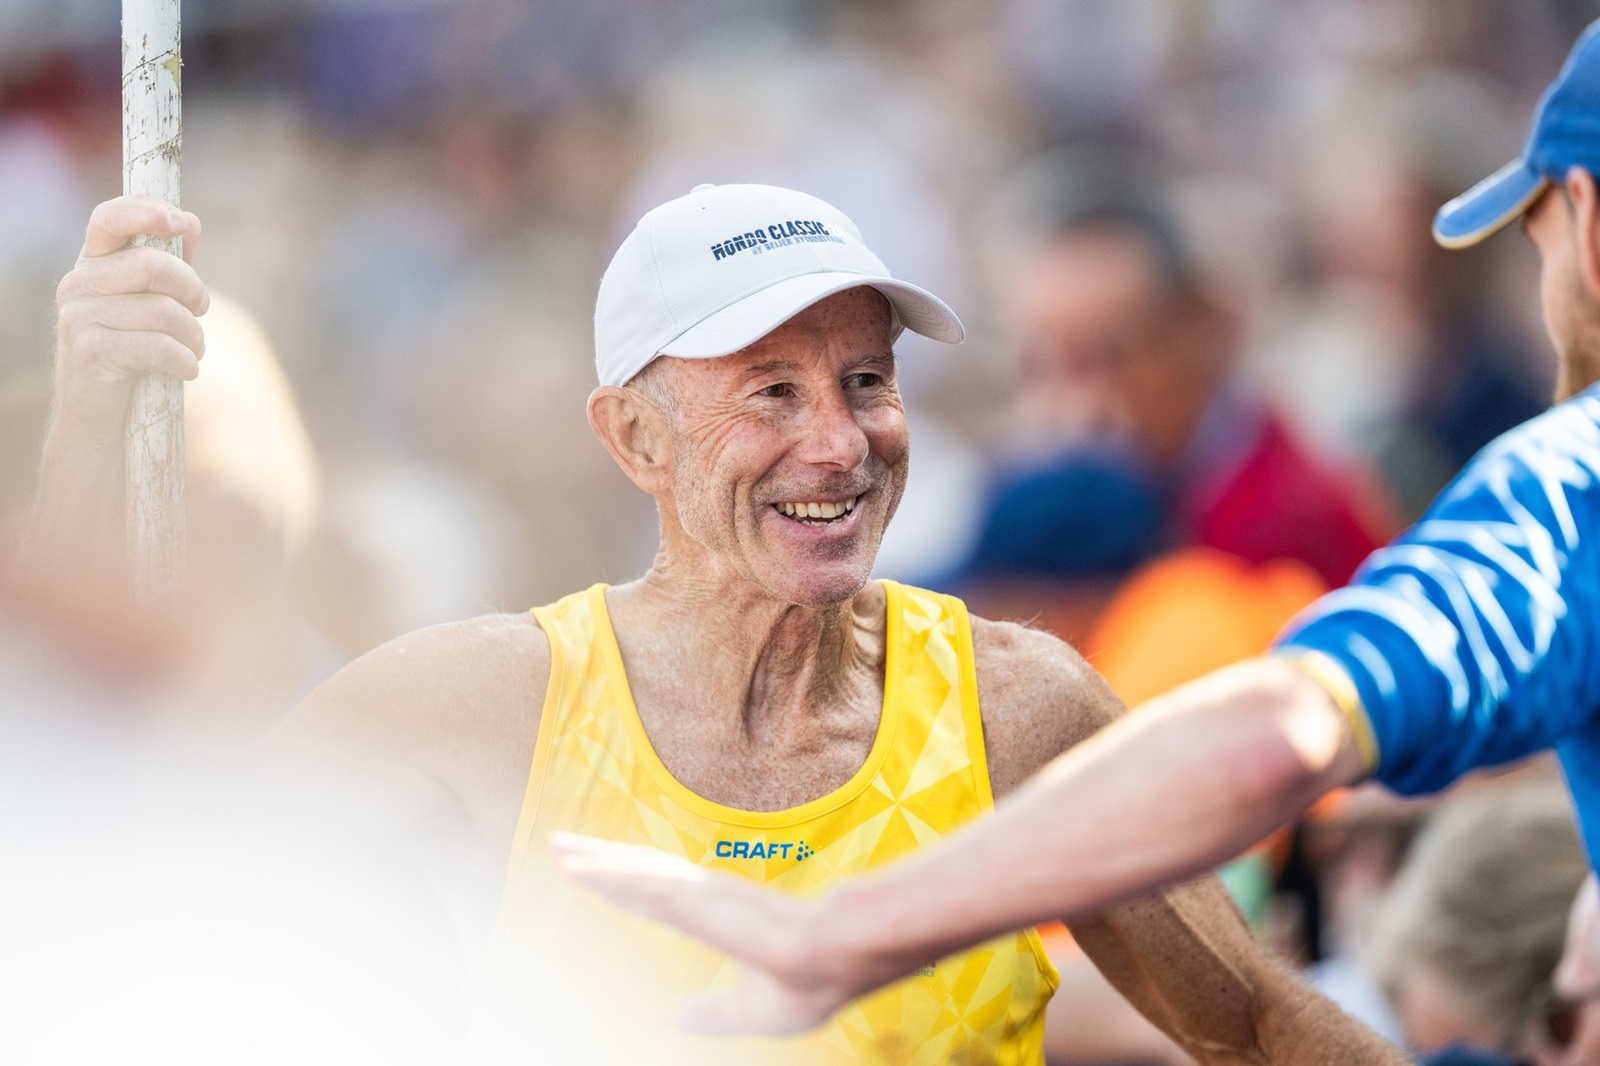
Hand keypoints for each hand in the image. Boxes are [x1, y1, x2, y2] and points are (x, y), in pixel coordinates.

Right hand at [53, 195, 208, 439]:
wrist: (102, 413)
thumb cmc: (134, 349)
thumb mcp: (151, 301)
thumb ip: (169, 262)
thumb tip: (188, 221)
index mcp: (92, 262)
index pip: (110, 218)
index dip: (146, 212)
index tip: (181, 222)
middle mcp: (78, 283)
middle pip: (154, 265)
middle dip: (194, 291)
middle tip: (201, 310)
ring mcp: (78, 316)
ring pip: (163, 311)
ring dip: (194, 336)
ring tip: (194, 349)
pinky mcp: (90, 351)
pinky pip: (158, 347)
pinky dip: (185, 361)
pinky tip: (187, 370)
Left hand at [550, 831, 864, 1035]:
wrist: (839, 958)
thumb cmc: (811, 981)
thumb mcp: (750, 1011)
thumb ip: (711, 1013)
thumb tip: (674, 1018)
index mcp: (715, 916)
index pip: (655, 897)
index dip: (622, 884)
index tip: (590, 871)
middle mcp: (701, 896)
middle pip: (638, 873)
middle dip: (599, 860)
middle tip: (559, 845)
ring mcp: (698, 894)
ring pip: (634, 872)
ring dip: (594, 860)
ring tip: (557, 847)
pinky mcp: (696, 898)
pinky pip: (640, 883)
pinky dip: (606, 873)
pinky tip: (578, 868)